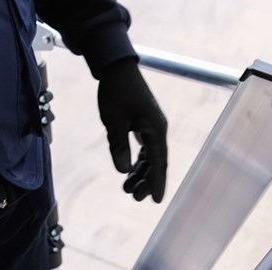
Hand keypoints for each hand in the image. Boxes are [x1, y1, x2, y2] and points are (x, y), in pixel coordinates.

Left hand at [97, 58, 167, 202]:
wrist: (116, 67)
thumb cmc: (115, 91)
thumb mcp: (113, 121)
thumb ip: (118, 146)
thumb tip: (124, 170)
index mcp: (154, 129)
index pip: (158, 162)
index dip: (156, 183)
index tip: (155, 200)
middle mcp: (157, 129)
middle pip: (156, 162)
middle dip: (146, 181)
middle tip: (134, 196)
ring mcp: (152, 126)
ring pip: (150, 157)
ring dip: (141, 172)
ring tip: (127, 187)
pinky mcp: (144, 124)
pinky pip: (145, 148)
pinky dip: (139, 160)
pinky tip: (130, 170)